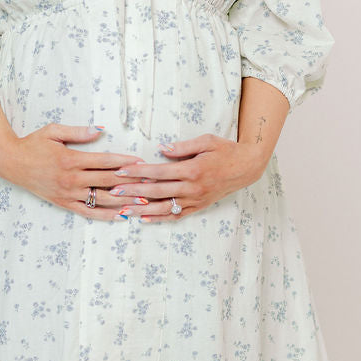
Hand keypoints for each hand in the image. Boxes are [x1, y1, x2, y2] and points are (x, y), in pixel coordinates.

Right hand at [0, 123, 148, 220]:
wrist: (12, 163)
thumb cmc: (34, 143)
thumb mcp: (53, 131)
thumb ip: (78, 131)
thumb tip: (100, 130)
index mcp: (71, 159)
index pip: (104, 161)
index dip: (124, 162)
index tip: (141, 162)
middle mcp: (71, 179)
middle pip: (107, 181)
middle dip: (131, 183)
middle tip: (151, 184)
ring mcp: (68, 193)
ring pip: (101, 200)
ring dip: (123, 201)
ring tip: (143, 202)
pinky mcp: (64, 203)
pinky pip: (88, 212)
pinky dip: (105, 215)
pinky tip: (121, 216)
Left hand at [106, 133, 267, 219]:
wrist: (246, 168)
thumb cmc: (225, 150)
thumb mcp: (206, 141)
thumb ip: (183, 146)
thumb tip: (162, 148)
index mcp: (193, 169)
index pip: (159, 171)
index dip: (138, 172)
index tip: (121, 171)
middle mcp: (193, 188)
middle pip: (157, 191)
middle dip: (133, 191)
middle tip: (113, 191)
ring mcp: (195, 200)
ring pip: (164, 207)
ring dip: (141, 209)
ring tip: (122, 209)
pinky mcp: (198, 207)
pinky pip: (176, 215)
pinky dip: (159, 218)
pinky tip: (143, 219)